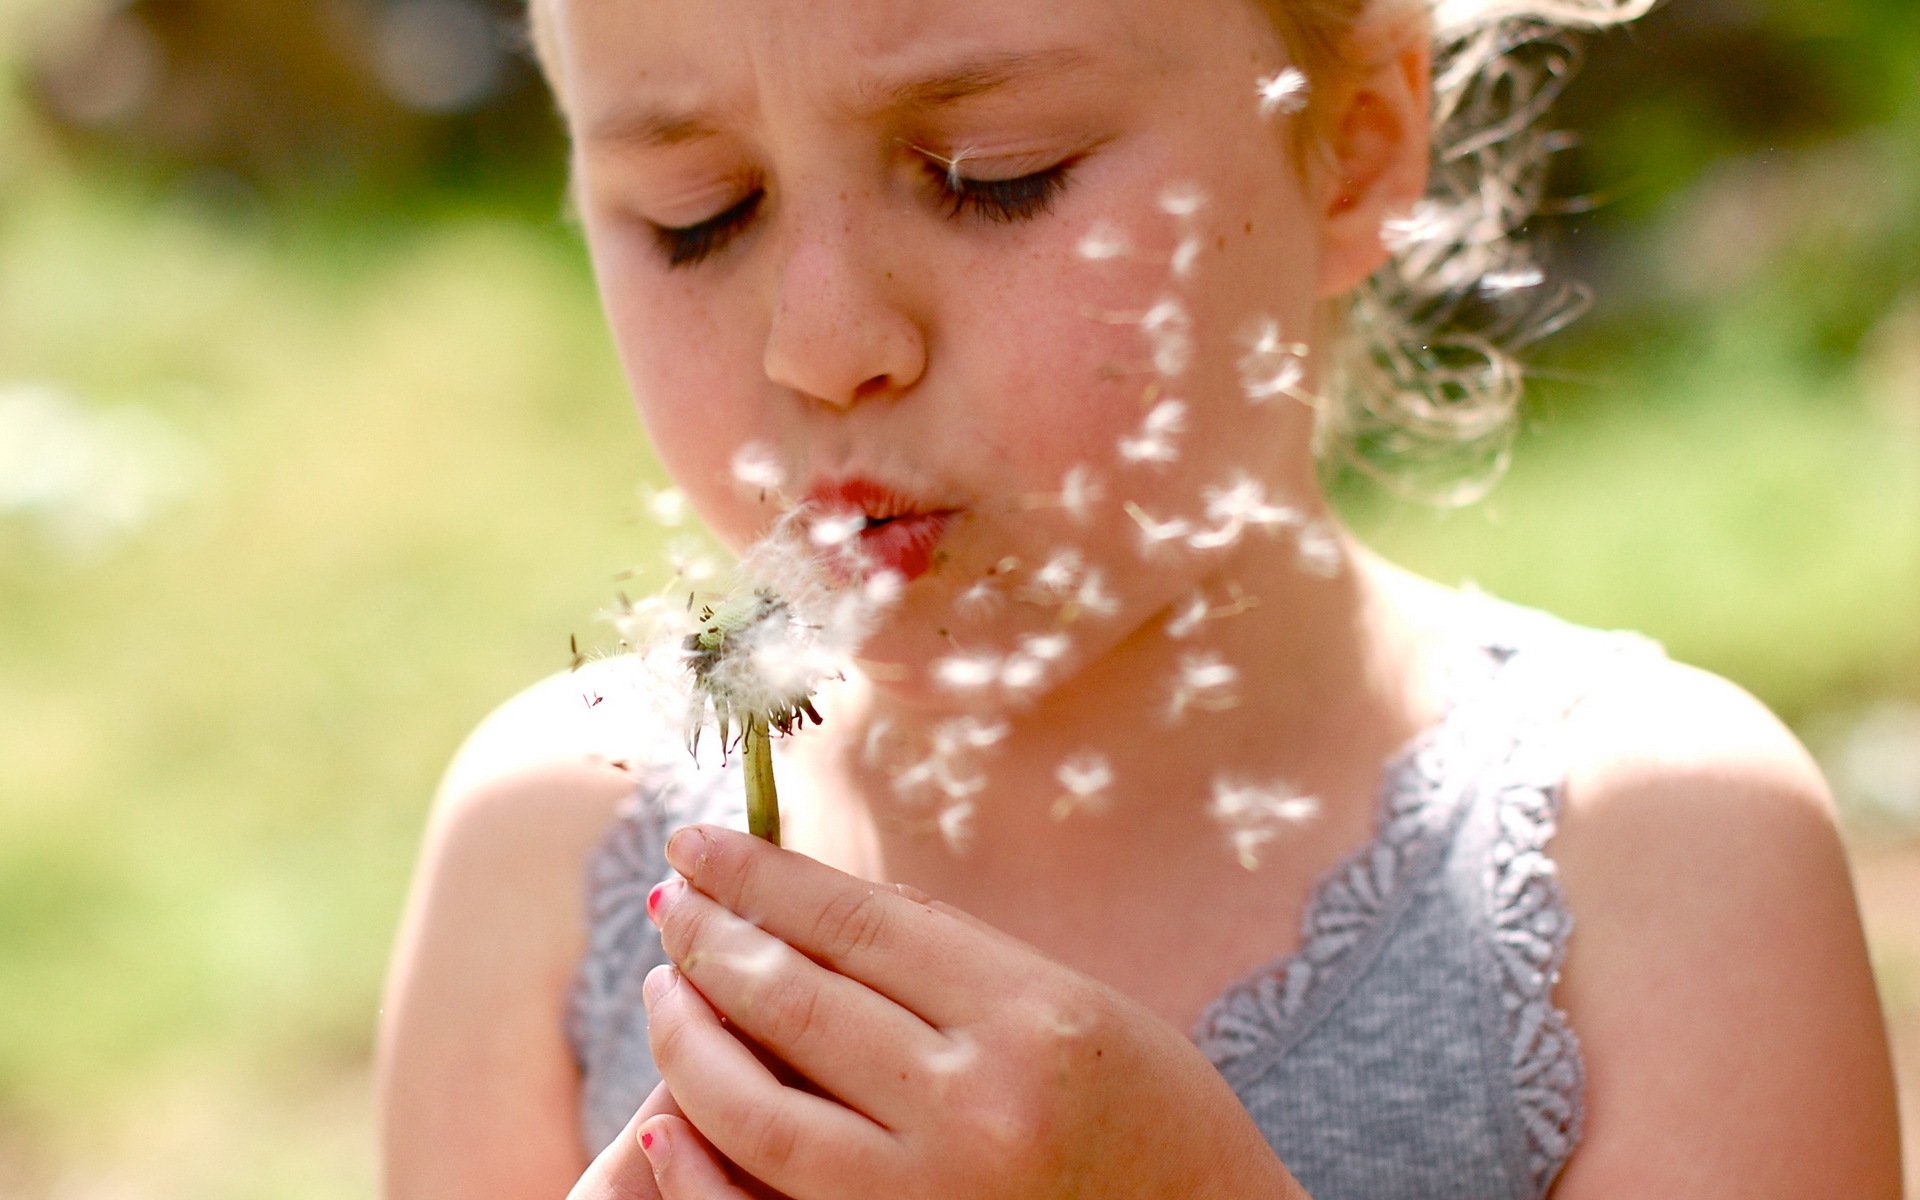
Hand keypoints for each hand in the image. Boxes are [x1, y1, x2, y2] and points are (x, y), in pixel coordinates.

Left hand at [636, 824, 1307, 1199]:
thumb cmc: (1162, 1127)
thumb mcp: (1087, 1014)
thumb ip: (962, 964)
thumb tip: (830, 908)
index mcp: (1030, 1018)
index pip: (855, 922)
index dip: (762, 876)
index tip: (701, 842)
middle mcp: (975, 1106)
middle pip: (797, 1001)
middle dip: (712, 939)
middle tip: (668, 899)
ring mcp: (931, 1198)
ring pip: (759, 1108)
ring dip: (689, 1039)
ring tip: (661, 989)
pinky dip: (700, 1169)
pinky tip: (665, 1120)